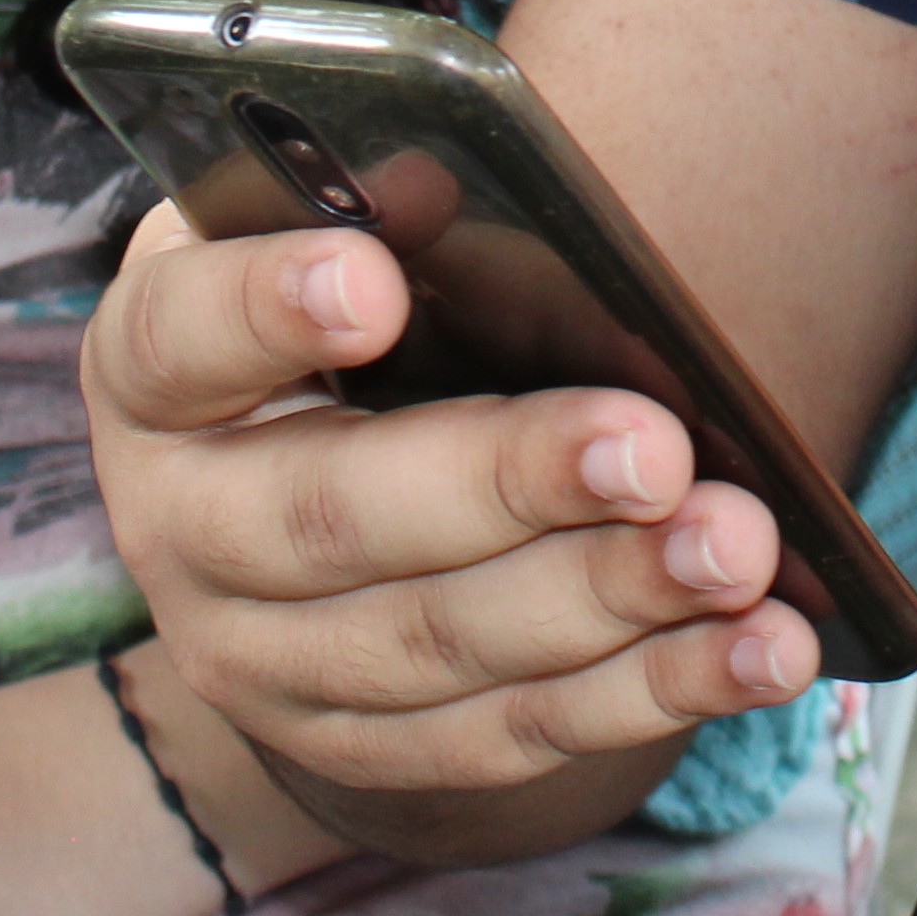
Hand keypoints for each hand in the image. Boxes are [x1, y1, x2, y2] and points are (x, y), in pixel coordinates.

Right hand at [84, 205, 813, 830]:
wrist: (312, 481)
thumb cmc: (347, 306)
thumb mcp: (328, 229)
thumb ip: (374, 200)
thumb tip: (433, 168)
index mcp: (155, 371)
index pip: (181, 337)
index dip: (266, 309)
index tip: (374, 281)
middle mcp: (182, 531)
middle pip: (331, 522)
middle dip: (506, 484)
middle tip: (655, 446)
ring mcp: (266, 662)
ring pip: (438, 647)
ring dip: (607, 599)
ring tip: (740, 544)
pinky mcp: (369, 747)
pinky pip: (515, 733)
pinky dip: (654, 690)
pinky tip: (760, 647)